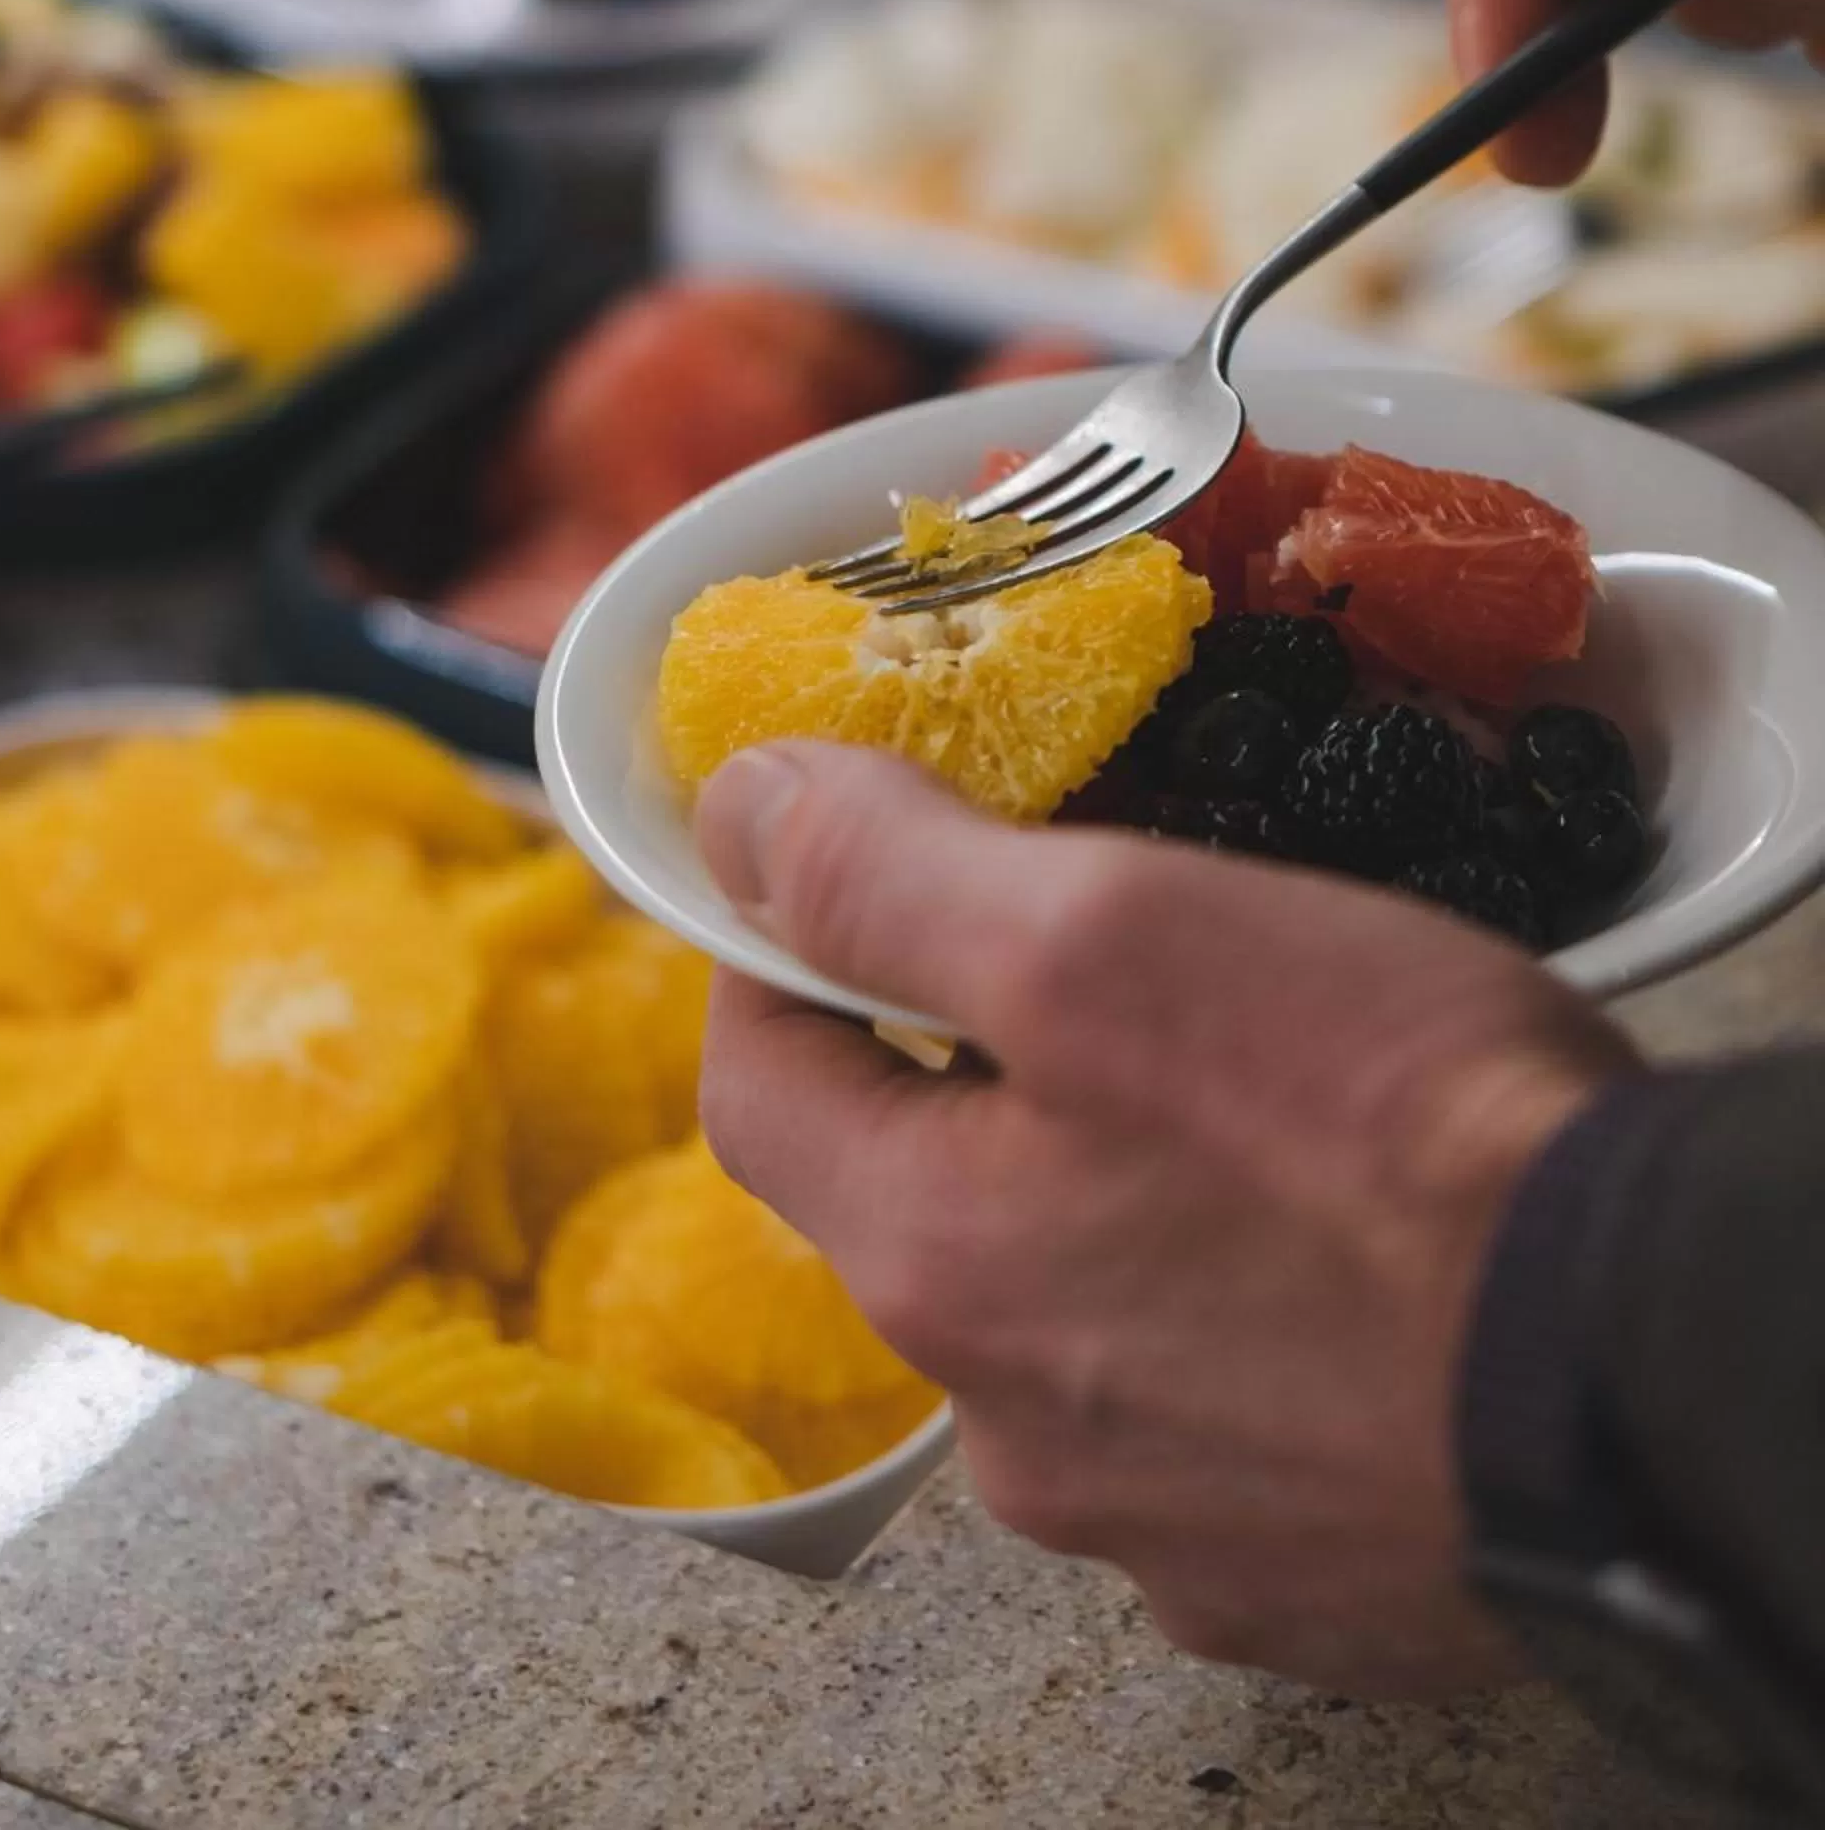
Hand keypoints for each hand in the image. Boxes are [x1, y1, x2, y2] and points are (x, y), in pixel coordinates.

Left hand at [696, 742, 1636, 1698]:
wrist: (1644, 1377)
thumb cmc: (1391, 1144)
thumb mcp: (1113, 937)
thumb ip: (893, 880)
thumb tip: (741, 816)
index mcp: (938, 1261)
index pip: (759, 1082)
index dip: (781, 954)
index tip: (838, 871)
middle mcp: (1013, 1425)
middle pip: (921, 1201)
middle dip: (974, 1072)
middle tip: (1097, 963)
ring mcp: (1156, 1520)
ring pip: (1072, 1308)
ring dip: (1117, 1198)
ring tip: (1255, 1099)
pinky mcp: (1292, 1568)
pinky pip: (1209, 1412)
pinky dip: (1238, 1317)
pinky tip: (1340, 1252)